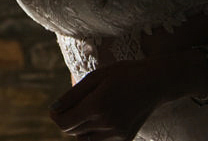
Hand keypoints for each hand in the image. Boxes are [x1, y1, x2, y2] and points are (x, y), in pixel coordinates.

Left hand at [49, 59, 167, 140]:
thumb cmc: (123, 74)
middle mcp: (107, 125)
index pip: (65, 124)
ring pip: (85, 140)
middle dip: (67, 120)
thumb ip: (72, 95)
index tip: (56, 108)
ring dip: (80, 129)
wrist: (154, 83)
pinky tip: (100, 118)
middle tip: (73, 105)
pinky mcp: (125, 139)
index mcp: (97, 107)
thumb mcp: (95, 77)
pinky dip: (94, 134)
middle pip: (73, 132)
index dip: (56, 117)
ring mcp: (117, 134)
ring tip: (87, 111)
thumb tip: (53, 110)